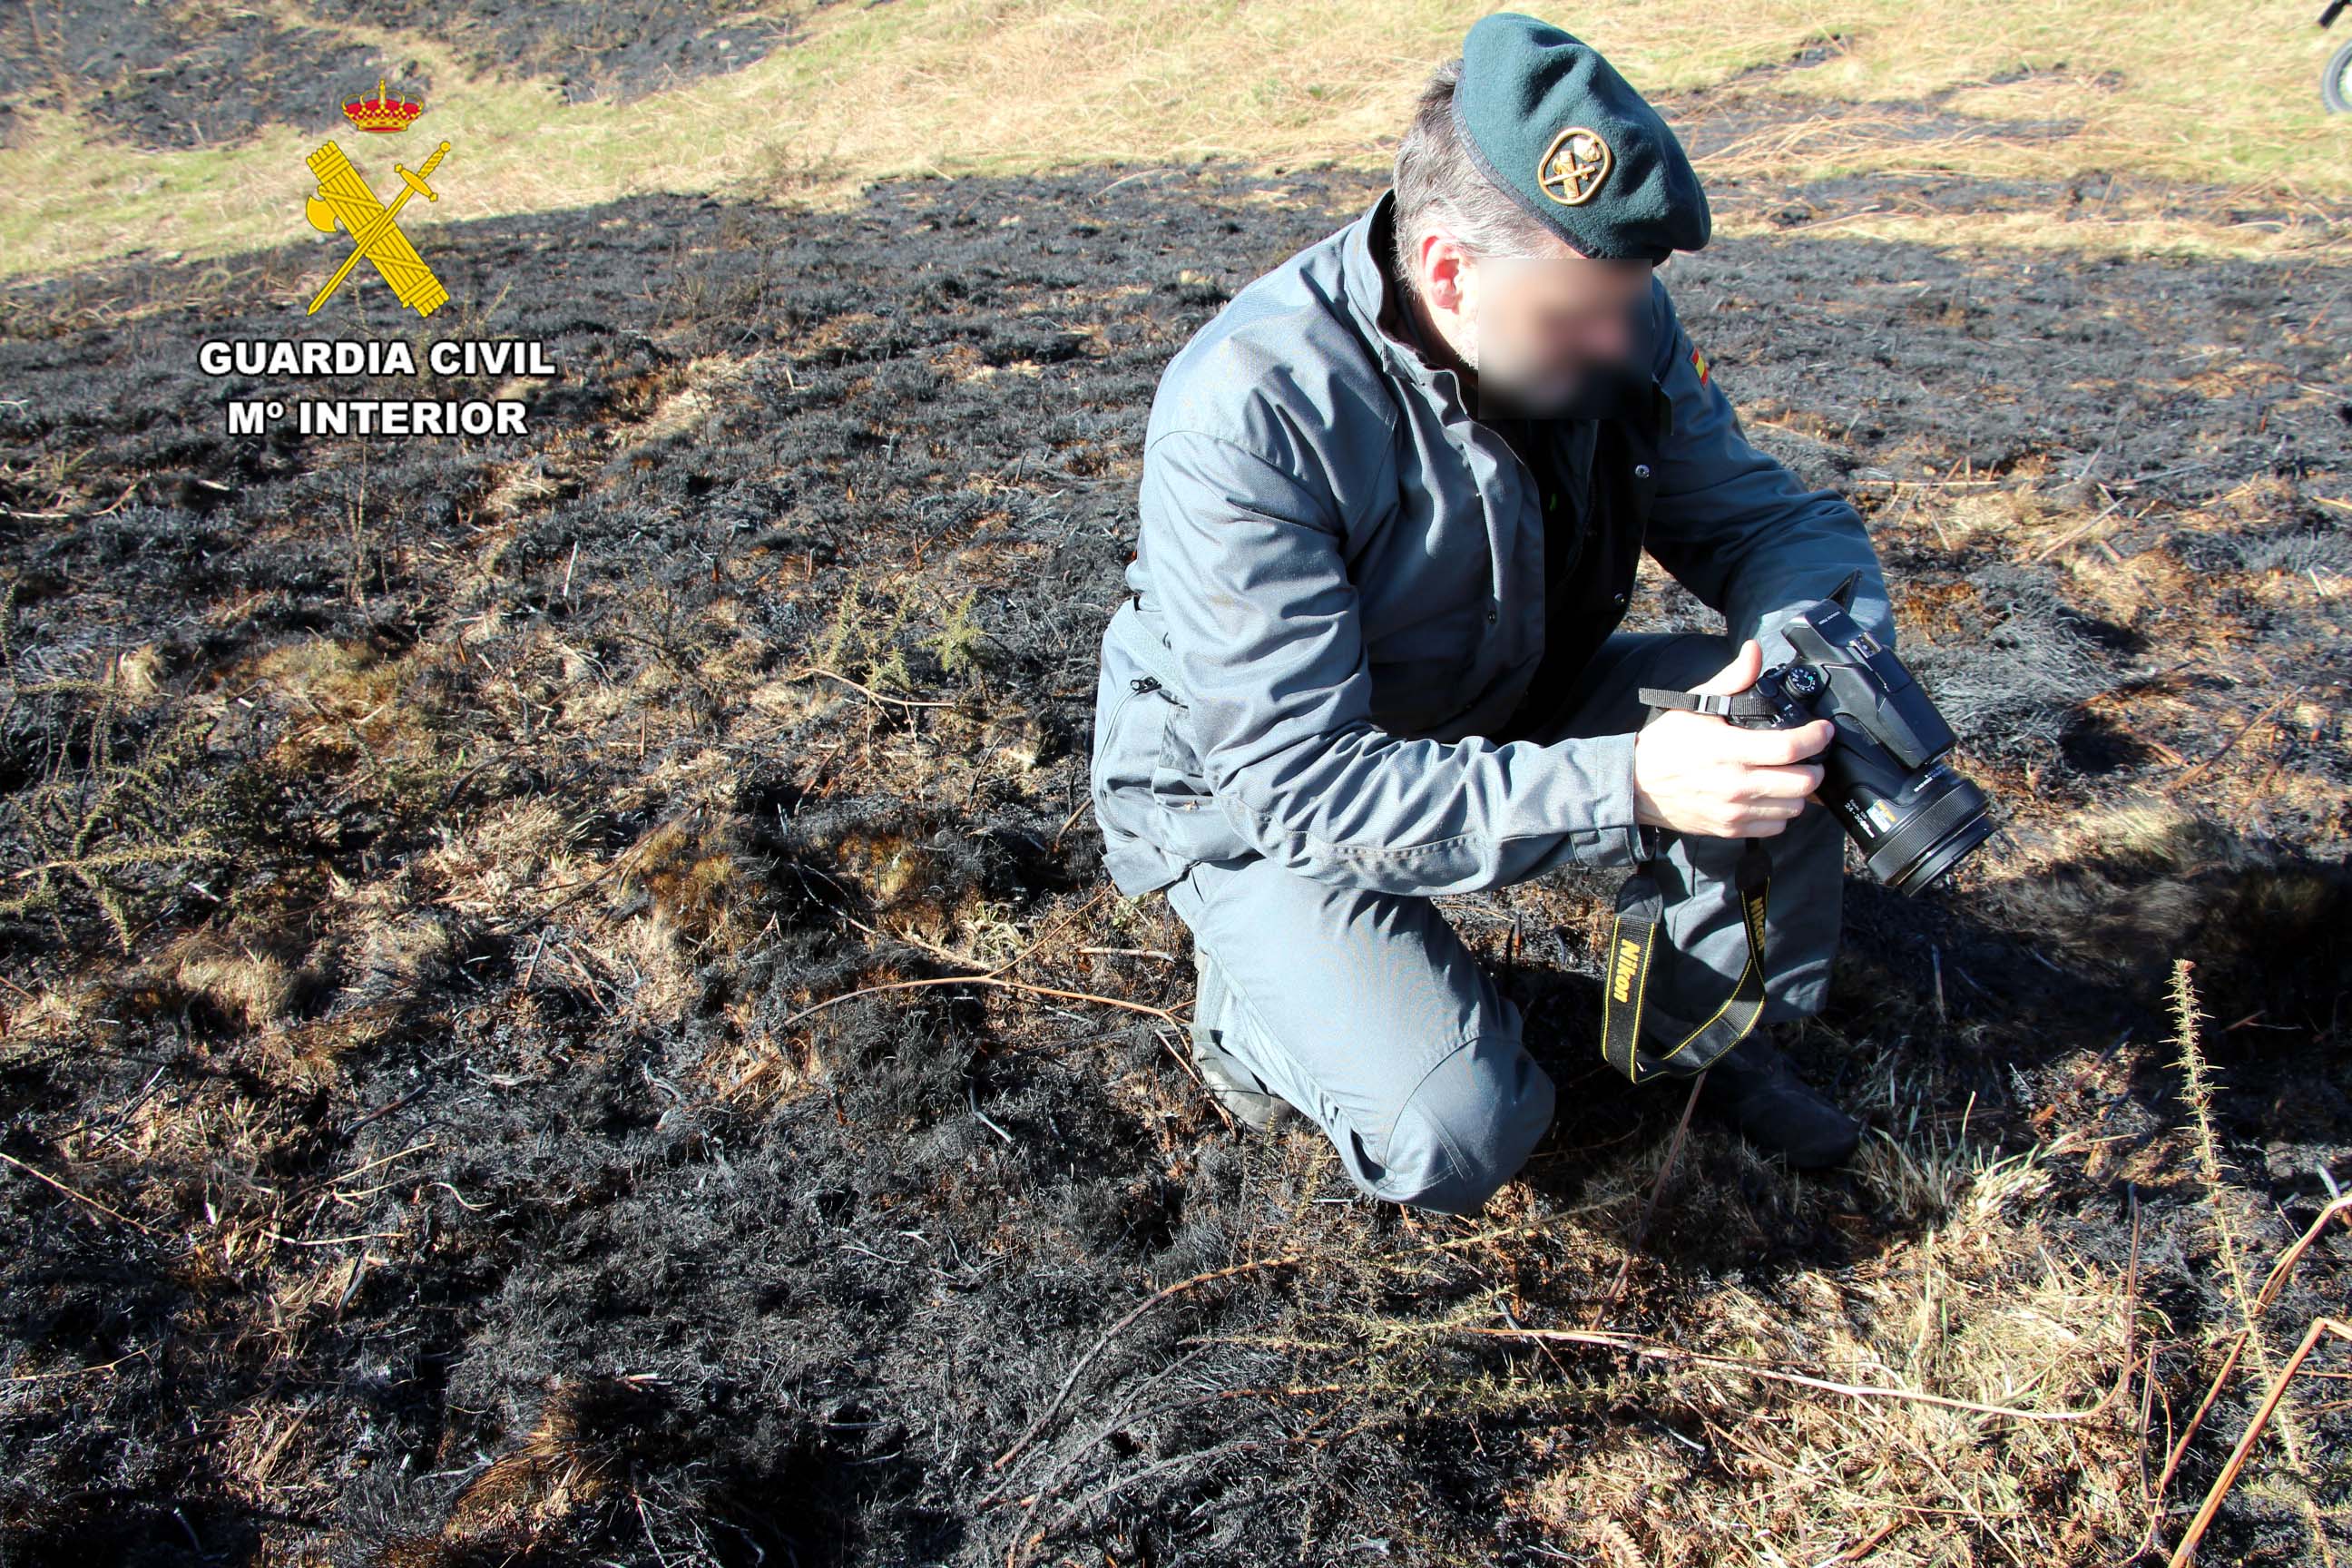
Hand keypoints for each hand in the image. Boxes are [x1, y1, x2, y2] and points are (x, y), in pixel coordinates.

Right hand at [1631, 639, 1834, 837]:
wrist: (1638, 786)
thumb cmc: (1666, 745)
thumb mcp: (1695, 705)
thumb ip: (1732, 679)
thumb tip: (1754, 651)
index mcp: (1729, 749)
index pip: (1790, 748)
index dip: (1816, 737)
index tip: (1823, 730)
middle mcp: (1736, 784)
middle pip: (1803, 783)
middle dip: (1815, 766)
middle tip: (1810, 756)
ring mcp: (1734, 811)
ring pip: (1794, 807)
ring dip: (1800, 791)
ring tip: (1791, 776)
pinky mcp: (1731, 829)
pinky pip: (1776, 827)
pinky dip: (1781, 812)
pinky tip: (1772, 797)